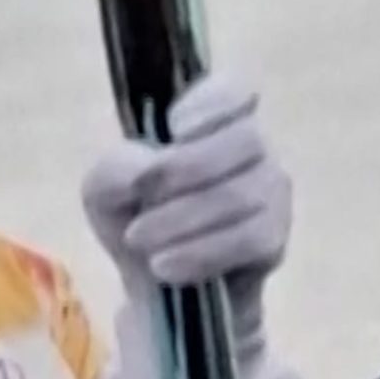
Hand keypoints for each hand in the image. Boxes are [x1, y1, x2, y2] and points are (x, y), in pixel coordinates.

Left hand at [82, 75, 290, 293]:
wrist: (154, 287)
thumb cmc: (136, 219)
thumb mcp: (106, 192)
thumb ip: (115, 168)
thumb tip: (145, 171)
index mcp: (214, 122)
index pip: (237, 90)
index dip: (212, 102)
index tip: (174, 127)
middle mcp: (253, 150)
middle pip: (245, 139)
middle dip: (184, 170)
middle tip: (141, 199)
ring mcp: (271, 193)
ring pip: (242, 194)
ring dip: (181, 219)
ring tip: (140, 241)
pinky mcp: (273, 240)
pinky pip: (250, 239)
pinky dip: (200, 253)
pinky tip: (165, 266)